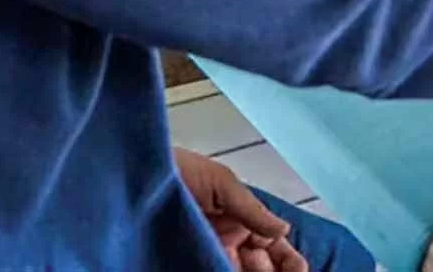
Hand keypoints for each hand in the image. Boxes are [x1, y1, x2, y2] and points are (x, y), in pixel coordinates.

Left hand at [175, 147, 308, 271]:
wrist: (132, 177)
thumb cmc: (176, 170)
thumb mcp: (221, 183)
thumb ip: (252, 209)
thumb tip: (283, 229)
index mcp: (240, 220)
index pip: (273, 244)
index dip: (288, 260)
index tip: (300, 270)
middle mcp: (227, 241)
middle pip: (261, 267)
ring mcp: (206, 255)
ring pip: (238, 271)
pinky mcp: (183, 263)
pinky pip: (209, 270)